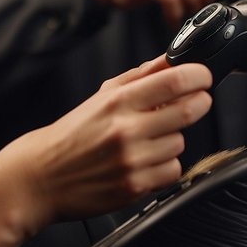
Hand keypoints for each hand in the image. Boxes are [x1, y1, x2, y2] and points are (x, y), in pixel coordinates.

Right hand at [0, 56, 211, 246]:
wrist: (43, 176)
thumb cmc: (73, 134)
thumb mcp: (101, 97)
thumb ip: (139, 77)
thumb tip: (172, 60)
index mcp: (115, 102)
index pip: (172, 81)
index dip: (198, 76)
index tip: (203, 76)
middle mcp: (125, 129)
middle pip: (188, 111)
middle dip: (200, 102)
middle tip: (196, 100)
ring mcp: (132, 160)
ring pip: (182, 143)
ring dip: (172, 139)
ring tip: (148, 140)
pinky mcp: (136, 186)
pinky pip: (172, 170)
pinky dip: (164, 166)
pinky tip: (144, 162)